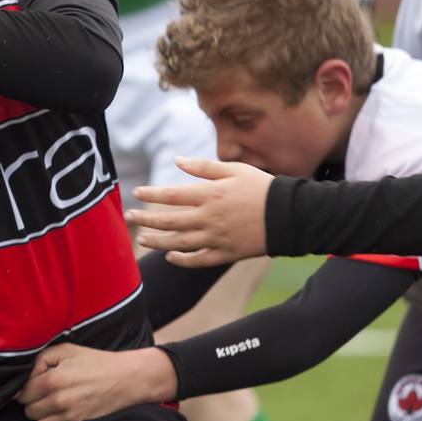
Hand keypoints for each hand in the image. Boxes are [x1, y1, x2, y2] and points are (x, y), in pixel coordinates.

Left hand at [17, 344, 176, 420]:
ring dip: (39, 414)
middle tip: (41, 392)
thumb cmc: (95, 362)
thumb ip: (41, 359)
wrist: (124, 378)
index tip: (33, 382)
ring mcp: (67, 415)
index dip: (24, 386)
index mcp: (52, 379)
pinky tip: (57, 412)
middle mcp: (57, 400)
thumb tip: (27, 374)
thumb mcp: (66, 350)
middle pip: (27, 409)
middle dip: (31, 400)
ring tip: (48, 403)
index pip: (22, 391)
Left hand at [127, 157, 272, 266]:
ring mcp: (217, 238)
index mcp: (210, 194)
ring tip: (142, 239)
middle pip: (169, 220)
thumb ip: (204, 167)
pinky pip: (199, 260)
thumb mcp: (235, 170)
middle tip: (129, 217)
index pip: (171, 195)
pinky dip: (182, 260)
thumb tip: (177, 160)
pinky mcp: (227, 253)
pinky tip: (170, 256)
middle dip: (146, 219)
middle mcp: (210, 217)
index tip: (135, 193)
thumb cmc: (263, 187)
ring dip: (157, 241)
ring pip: (179, 242)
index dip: (151, 194)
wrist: (292, 215)